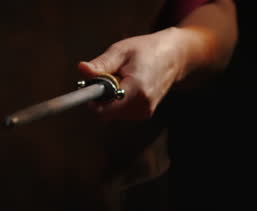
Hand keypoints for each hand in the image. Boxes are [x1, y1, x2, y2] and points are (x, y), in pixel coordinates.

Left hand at [79, 27, 199, 120]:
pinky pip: (121, 113)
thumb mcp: (121, 51)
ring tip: (120, 79)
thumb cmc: (146, 50)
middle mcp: (142, 106)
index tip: (89, 86)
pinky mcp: (144, 114)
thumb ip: (101, 64)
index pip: (104, 110)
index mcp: (137, 90)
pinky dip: (117, 101)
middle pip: (106, 113)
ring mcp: (145, 113)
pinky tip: (126, 87)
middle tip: (106, 77)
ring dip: (109, 99)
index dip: (92, 100)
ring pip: (112, 114)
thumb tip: (81, 69)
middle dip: (100, 98)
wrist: (174, 56)